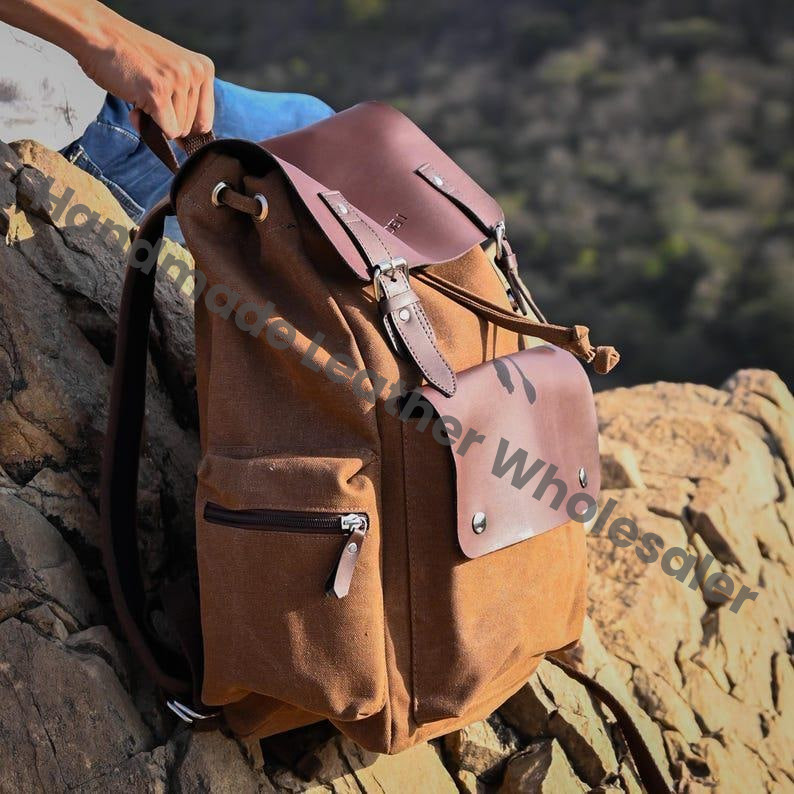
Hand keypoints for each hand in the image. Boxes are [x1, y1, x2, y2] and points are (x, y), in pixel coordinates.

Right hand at [77, 12, 214, 138]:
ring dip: (154, 121)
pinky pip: (165, 131)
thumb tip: (187, 145)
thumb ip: (185, 103)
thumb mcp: (170, 73)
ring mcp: (178, 81)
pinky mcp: (158, 92)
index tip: (168, 112)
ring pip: (177, 131)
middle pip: (190, 128)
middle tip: (147, 97)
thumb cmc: (130, 57)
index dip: (185, 125)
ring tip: (140, 94)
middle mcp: (195, 73)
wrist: (97, 34)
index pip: (205, 121)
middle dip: (166, 121)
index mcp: (203, 68)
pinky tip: (135, 104)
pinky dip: (147, 126)